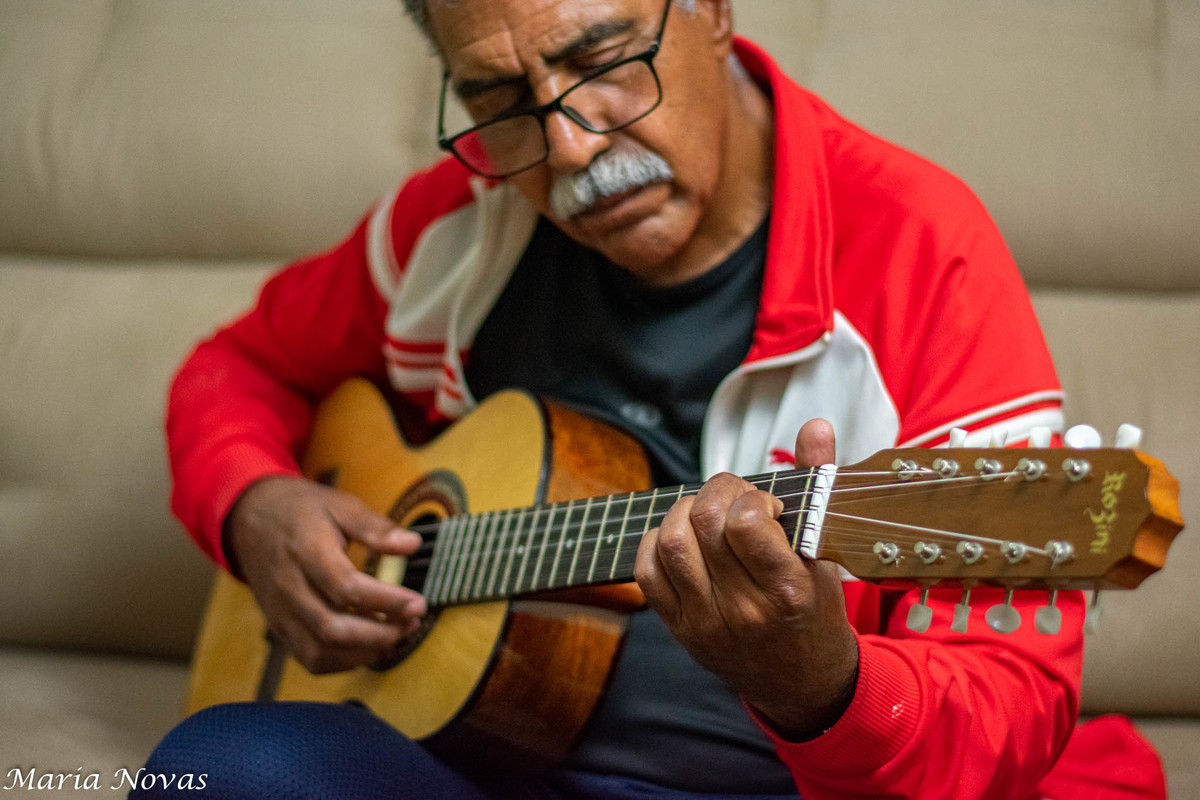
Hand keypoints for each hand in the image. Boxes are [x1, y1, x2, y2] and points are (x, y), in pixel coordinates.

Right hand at [226, 475, 426, 673]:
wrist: (250, 520)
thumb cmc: (302, 511)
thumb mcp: (340, 505)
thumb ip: (375, 527)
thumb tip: (412, 545)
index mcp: (306, 551)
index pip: (345, 587)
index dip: (386, 601)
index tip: (417, 602)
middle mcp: (289, 587)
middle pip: (332, 628)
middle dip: (380, 634)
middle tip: (413, 622)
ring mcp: (281, 612)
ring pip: (320, 651)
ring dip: (365, 652)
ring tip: (398, 634)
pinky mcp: (280, 627)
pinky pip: (310, 659)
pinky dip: (344, 662)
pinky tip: (371, 646)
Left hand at [634, 419, 858, 738]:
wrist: (802, 683)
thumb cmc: (817, 612)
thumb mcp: (829, 554)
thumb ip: (818, 484)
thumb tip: (815, 426)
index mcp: (787, 589)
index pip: (745, 521)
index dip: (750, 497)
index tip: (765, 505)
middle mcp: (743, 608)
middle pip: (703, 522)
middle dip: (717, 492)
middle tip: (735, 500)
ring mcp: (705, 621)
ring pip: (670, 542)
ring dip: (684, 511)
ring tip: (708, 514)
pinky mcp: (679, 628)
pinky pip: (646, 571)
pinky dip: (656, 541)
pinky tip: (683, 538)